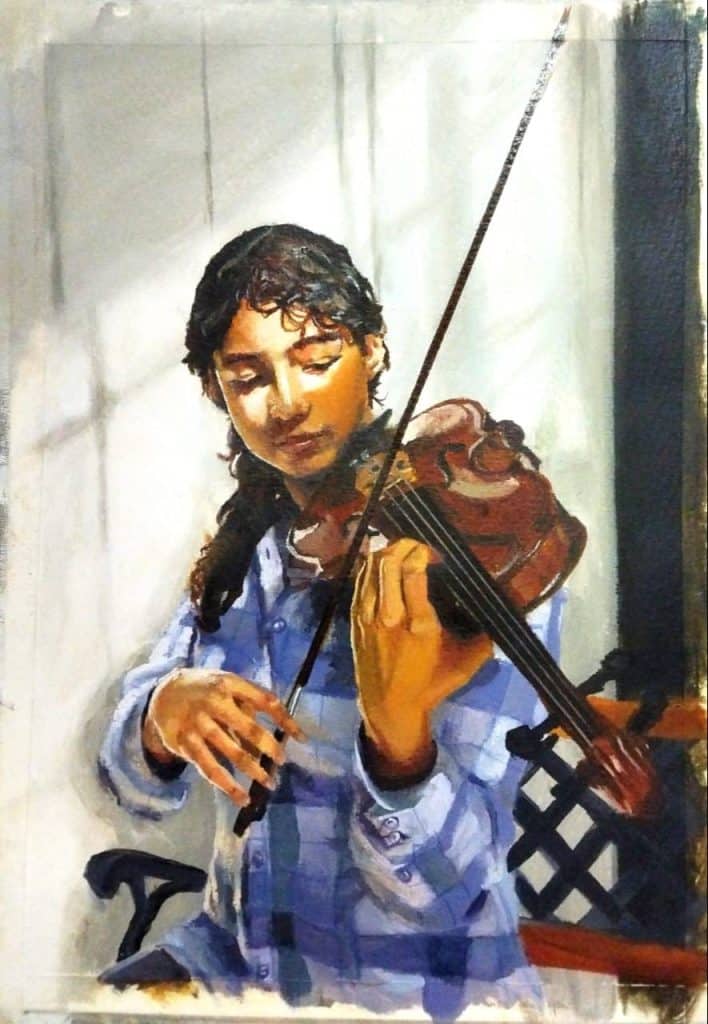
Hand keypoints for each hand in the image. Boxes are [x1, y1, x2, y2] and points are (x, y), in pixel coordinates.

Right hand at [142, 669, 304, 806]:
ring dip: (254, 770)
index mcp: (230, 684)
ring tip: (269, 782)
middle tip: (282, 761)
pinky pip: (210, 769)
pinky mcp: (185, 744)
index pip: (266, 701)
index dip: (285, 720)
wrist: (163, 692)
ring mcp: (199, 723)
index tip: (302, 739)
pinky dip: (228, 786)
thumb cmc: (207, 690)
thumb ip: (248, 707)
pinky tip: (242, 798)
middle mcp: (214, 702)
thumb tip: (269, 744)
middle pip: (249, 728)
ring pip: (232, 752)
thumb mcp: (228, 686)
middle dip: (270, 748)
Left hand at [351, 539, 492, 779]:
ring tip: (402, 550)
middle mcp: (392, 617)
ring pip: (372, 568)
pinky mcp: (356, 619)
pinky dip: (371, 566)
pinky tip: (383, 563)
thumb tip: (508, 611)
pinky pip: (360, 581)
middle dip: (404, 545)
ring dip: (387, 552)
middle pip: (389, 563)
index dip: (422, 552)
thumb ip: (487, 638)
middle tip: (417, 545)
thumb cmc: (431, 684)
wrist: (388, 707)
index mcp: (421, 626)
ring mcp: (370, 617)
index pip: (414, 573)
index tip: (433, 553)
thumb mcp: (466, 664)